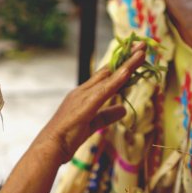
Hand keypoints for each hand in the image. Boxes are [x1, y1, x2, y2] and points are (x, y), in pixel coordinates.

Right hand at [0, 42, 146, 192]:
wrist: (49, 147)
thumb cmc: (65, 138)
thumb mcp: (92, 125)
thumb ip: (107, 115)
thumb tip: (124, 109)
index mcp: (81, 96)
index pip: (104, 77)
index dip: (119, 67)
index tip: (133, 56)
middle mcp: (82, 91)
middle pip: (108, 71)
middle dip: (126, 57)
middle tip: (142, 45)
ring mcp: (83, 96)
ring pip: (110, 76)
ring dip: (127, 63)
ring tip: (142, 50)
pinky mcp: (86, 105)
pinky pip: (105, 90)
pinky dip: (117, 79)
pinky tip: (128, 70)